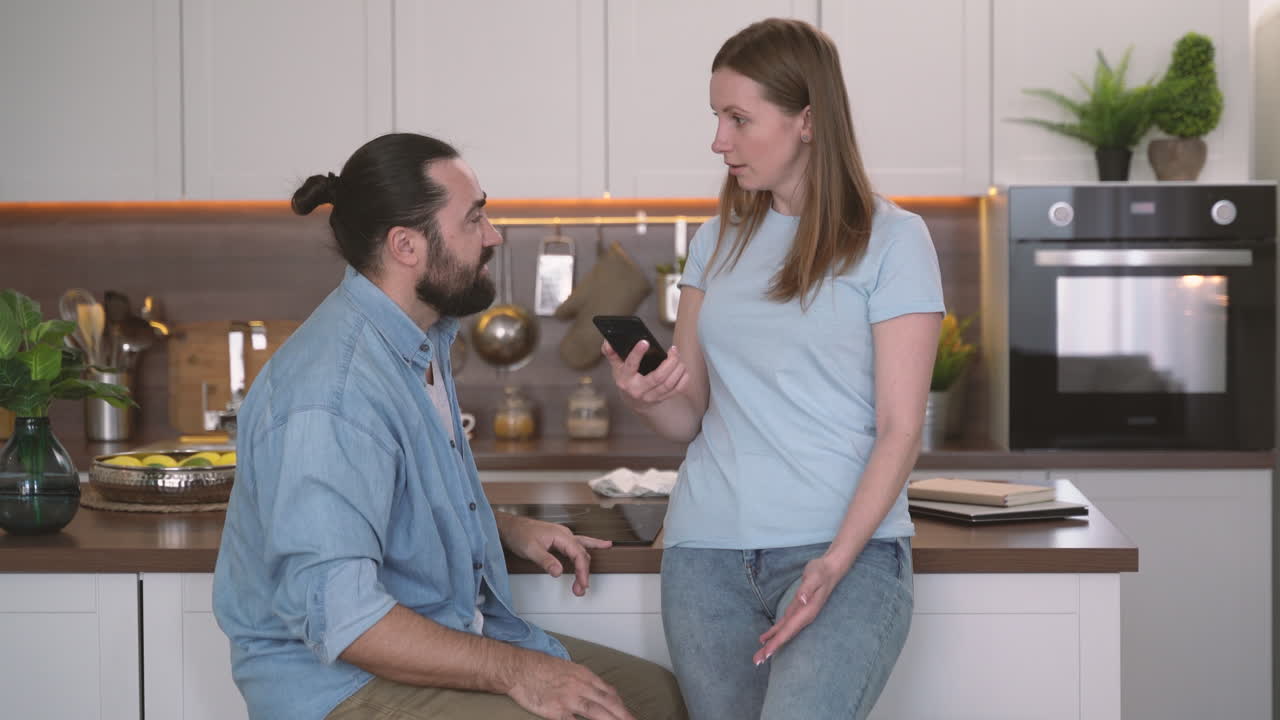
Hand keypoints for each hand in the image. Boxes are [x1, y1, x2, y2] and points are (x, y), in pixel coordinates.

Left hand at [498, 514, 610, 595]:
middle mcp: (565, 534)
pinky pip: (580, 544)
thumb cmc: (519, 534)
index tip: (582, 584)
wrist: (510, 526)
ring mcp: (564, 536)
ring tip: (584, 582)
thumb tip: (558, 572)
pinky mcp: (560, 539)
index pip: (578, 555)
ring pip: (582, 551)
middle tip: (580, 590)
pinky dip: (592, 545)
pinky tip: (603, 545)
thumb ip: (546, 561)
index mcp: (561, 535)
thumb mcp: (530, 550)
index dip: (582, 571)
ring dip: (584, 567)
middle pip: (582, 555)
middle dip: (583, 573)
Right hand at [507, 651, 635, 719]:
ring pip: (596, 713)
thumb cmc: (541, 666)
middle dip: (623, 715)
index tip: (628, 714)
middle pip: (608, 703)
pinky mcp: (556, 711)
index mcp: (584, 675)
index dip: (620, 705)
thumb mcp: (568, 667)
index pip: (609, 692)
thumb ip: (583, 680)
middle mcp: (580, 686)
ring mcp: (569, 699)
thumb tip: (598, 691)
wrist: (519, 668)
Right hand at [602, 340, 688, 407]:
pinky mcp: (663, 399)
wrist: (634, 402)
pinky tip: (683, 368)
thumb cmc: (626, 380)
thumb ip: (612, 354)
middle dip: (669, 362)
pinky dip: (683, 378)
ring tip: (678, 356)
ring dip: (678, 368)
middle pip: (658, 377)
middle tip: (673, 349)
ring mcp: (652, 397)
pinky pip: (677, 390)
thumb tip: (607, 342)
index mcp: (625, 380)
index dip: (637, 353)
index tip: (645, 342)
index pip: (631, 366)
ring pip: (669, 384)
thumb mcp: (616, 367)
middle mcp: (639, 390)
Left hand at [753, 553, 848, 664]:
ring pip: (783, 633)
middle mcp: (803, 617)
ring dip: (771, 644)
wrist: (829, 568)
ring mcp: (800, 615)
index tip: (766, 654)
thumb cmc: (821, 571)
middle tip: (757, 661)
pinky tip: (765, 639)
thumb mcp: (814, 577)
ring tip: (759, 656)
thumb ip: (807, 590)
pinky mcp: (796, 610)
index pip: (789, 630)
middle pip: (785, 636)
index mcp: (806, 612)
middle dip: (771, 649)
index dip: (777, 642)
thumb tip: (802, 600)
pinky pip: (784, 625)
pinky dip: (774, 633)